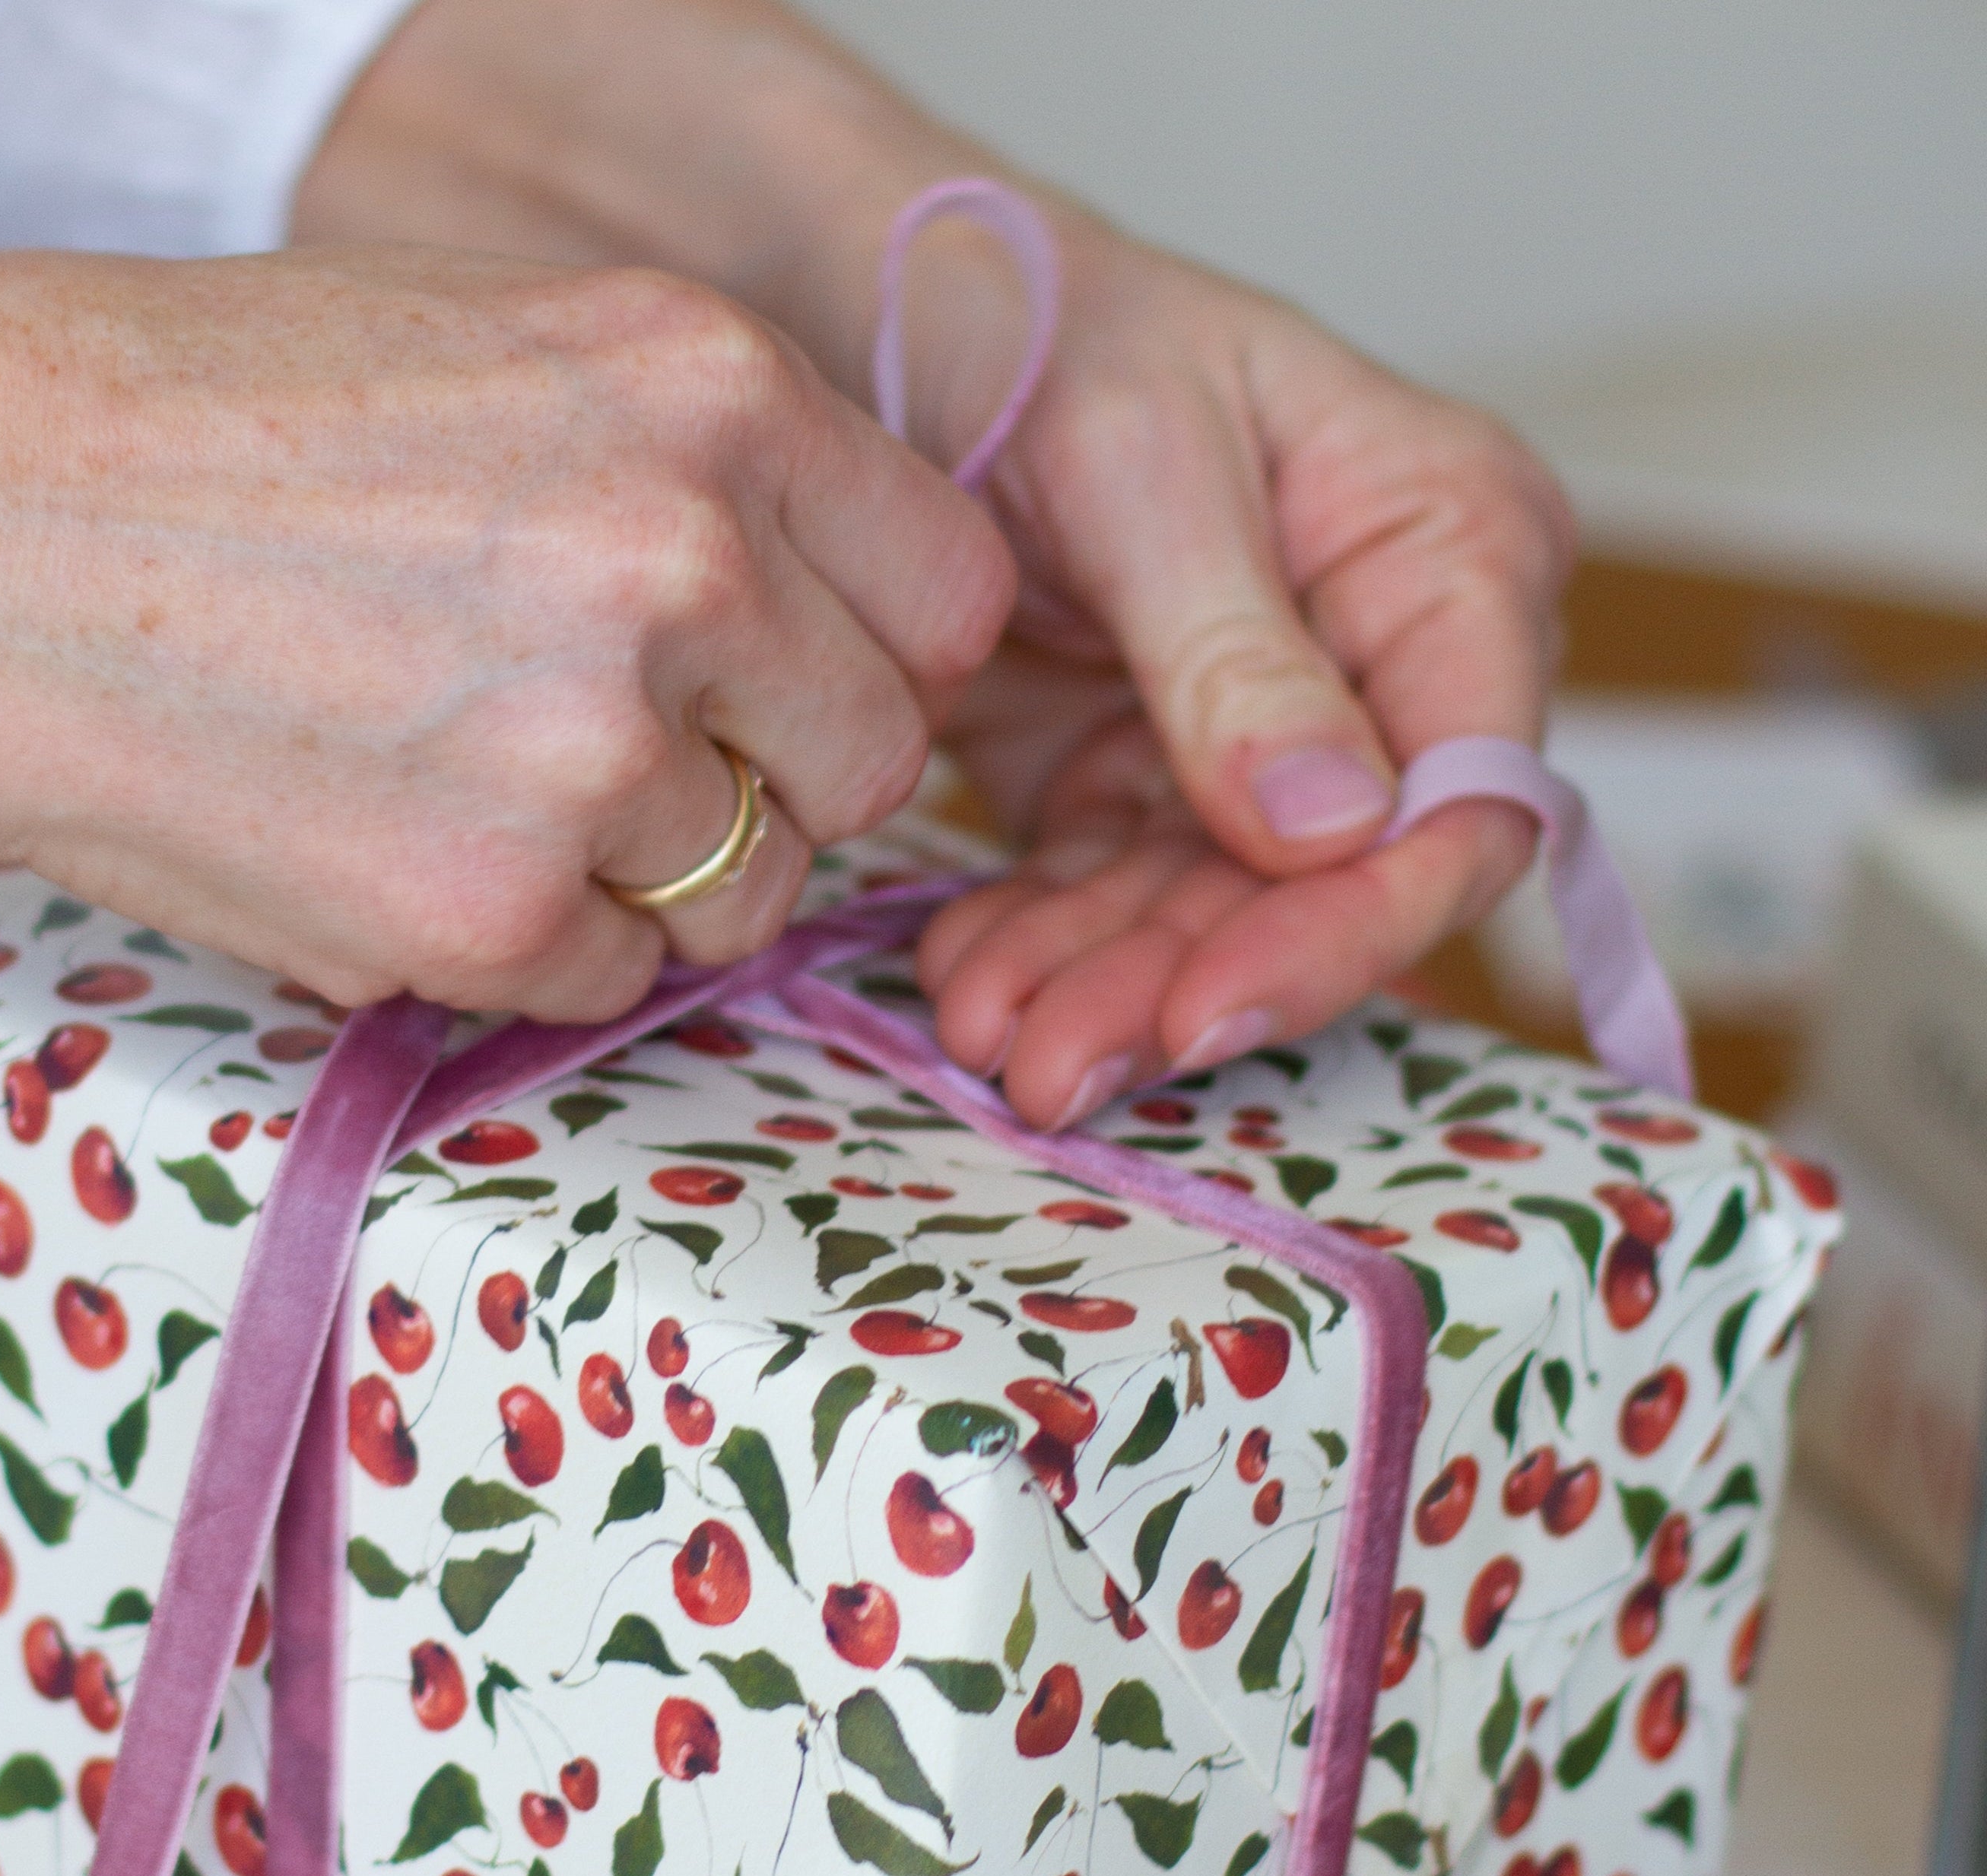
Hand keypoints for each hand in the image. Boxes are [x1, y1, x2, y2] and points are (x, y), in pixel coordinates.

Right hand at [0, 241, 1009, 1021]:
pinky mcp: (488, 910)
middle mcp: (686, 557)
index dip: (872, 660)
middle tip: (613, 761)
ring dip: (642, 879)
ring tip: (460, 791)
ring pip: (747, 894)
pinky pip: (606, 982)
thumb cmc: (182, 431)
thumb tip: (814, 614)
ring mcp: (593, 746)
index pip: (951, 596)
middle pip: (874, 764)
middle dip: (771, 786)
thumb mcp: (489, 358)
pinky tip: (387, 853)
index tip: (788, 682)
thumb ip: (686, 471)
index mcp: (705, 384)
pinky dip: (520, 953)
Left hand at [900, 217, 1575, 1124]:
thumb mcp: (1140, 466)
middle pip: (1332, 886)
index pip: (1463, 794)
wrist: (896, 323)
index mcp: (1446, 548)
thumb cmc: (1045, 331)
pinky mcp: (1149, 779)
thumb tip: (1334, 827)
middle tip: (1055, 1069)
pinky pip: (1114, 898)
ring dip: (1099, 993)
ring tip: (984, 1040)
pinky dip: (1043, 949)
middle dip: (1185, 985)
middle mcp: (1380, 663)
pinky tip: (965, 981)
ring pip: (1212, 914)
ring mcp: (1265, 738)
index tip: (1212, 1004)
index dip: (1350, 922)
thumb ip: (1235, 653)